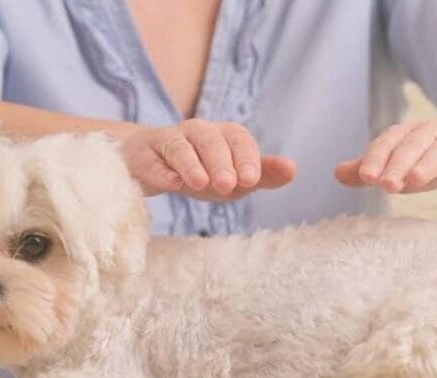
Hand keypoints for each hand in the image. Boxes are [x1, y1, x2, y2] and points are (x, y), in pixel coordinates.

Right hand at [120, 119, 295, 200]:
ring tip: (201, 184)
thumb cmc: (200, 171)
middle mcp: (196, 132)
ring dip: (191, 165)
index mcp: (223, 135)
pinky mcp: (144, 155)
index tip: (252, 179)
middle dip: (221, 162)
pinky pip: (152, 161)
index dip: (246, 158)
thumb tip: (292, 170)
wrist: (150, 165)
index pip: (238, 139)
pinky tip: (170, 184)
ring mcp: (168, 141)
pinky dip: (161, 171)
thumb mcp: (233, 177)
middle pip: (210, 140)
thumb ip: (261, 174)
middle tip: (229, 185)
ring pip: (180, 147)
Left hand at [334, 117, 436, 192]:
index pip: (389, 142)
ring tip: (413, 179)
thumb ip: (370, 169)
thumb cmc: (434, 155)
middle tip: (385, 184)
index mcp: (409, 135)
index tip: (366, 176)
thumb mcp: (402, 163)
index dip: (377, 157)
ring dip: (427, 163)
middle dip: (398, 164)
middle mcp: (433, 133)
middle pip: (413, 146)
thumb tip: (336, 173)